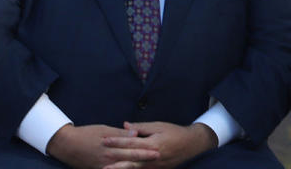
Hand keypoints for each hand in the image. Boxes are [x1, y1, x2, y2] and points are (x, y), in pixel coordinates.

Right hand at [46, 123, 158, 168]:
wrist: (66, 145)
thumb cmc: (86, 134)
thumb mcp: (104, 129)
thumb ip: (121, 134)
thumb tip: (136, 134)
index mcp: (111, 148)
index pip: (132, 149)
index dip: (146, 151)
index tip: (158, 151)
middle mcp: (108, 159)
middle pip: (130, 160)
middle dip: (145, 160)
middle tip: (159, 158)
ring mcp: (103, 167)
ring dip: (135, 167)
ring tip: (148, 167)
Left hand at [101, 121, 217, 168]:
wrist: (191, 145)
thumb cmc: (174, 132)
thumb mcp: (159, 126)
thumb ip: (141, 127)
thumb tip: (124, 126)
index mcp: (152, 144)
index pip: (130, 143)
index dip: (116, 142)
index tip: (104, 140)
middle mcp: (152, 157)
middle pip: (129, 160)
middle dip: (113, 159)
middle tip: (99, 159)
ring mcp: (153, 166)